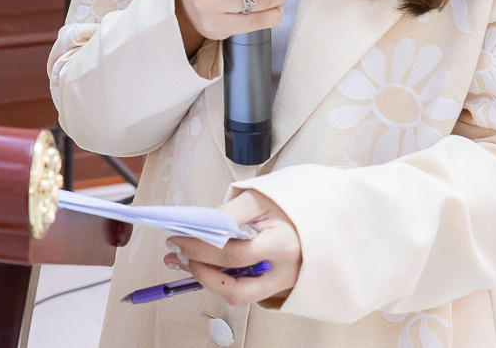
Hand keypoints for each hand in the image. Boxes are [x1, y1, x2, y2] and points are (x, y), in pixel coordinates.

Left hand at [166, 189, 301, 308]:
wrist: (317, 214)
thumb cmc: (287, 205)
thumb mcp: (257, 198)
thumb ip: (227, 213)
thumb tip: (195, 228)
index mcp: (282, 244)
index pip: (233, 255)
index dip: (200, 250)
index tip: (178, 241)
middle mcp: (285, 272)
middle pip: (236, 289)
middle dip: (201, 274)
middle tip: (180, 257)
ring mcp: (283, 284)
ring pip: (240, 297)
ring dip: (209, 282)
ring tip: (188, 263)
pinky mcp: (278, 289)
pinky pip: (246, 293)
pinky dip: (223, 282)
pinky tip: (208, 267)